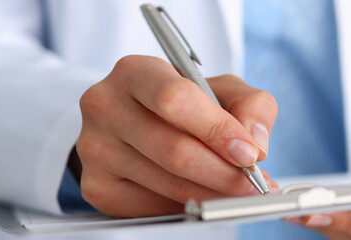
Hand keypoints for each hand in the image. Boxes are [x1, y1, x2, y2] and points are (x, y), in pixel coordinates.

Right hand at [76, 55, 278, 216]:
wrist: (133, 123)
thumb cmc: (182, 104)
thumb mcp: (220, 89)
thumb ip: (249, 104)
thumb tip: (255, 142)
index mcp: (135, 72)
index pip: (175, 99)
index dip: (218, 130)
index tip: (250, 154)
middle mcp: (106, 106)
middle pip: (174, 150)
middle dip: (224, 173)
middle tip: (253, 183)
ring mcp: (95, 148)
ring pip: (167, 183)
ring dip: (213, 194)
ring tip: (239, 193)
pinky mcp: (97, 185)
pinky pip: (152, 206)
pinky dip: (188, 206)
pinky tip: (204, 197)